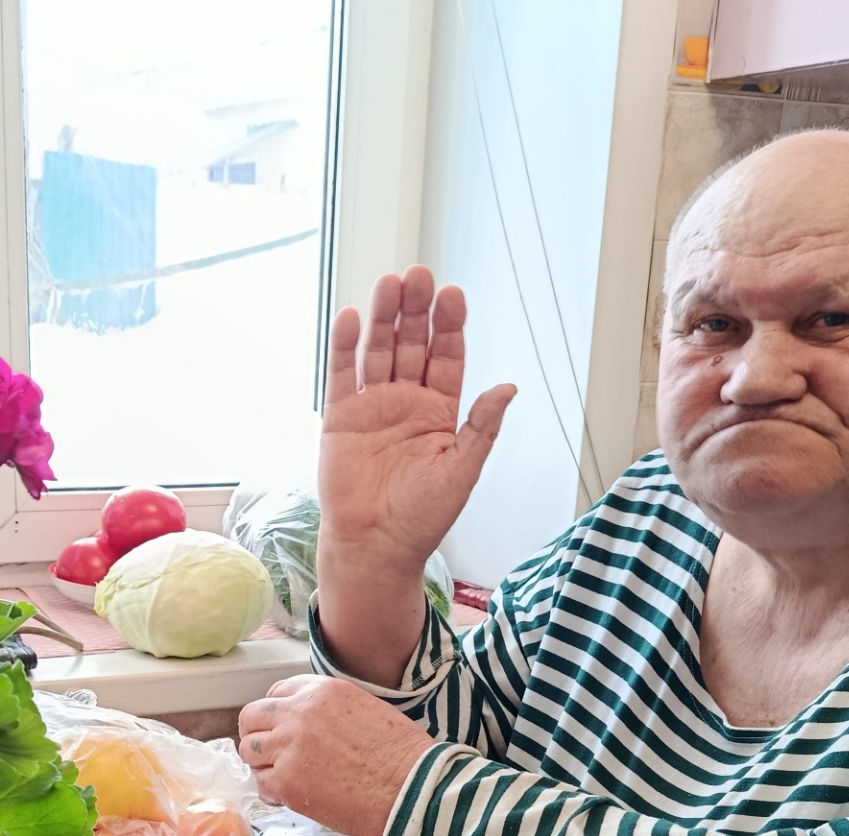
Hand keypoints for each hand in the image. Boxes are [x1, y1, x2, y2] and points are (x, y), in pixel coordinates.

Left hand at [237, 675, 436, 835]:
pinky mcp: (286, 782)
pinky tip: (291, 793)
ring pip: (249, 749)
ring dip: (261, 761)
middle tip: (271, 751)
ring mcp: (289, 748)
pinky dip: (271, 789)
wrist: (411, 788)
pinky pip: (261, 782)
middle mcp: (298, 713)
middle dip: (258, 733)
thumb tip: (311, 723)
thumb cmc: (400, 754)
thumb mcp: (365, 707)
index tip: (281, 727)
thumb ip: (328, 709)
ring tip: (281, 773)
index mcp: (320, 691)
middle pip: (252, 716)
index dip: (276, 712)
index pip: (277, 693)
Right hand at [319, 266, 516, 573]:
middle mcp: (407, 403)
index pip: (447, 358)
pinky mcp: (340, 417)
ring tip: (390, 283)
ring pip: (379, 351)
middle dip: (416, 310)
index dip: (450, 327)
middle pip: (412, 344)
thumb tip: (508, 387)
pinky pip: (343, 374)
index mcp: (440, 413)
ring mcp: (372, 407)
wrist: (375, 546)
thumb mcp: (463, 471)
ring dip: (384, 317)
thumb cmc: (422, 518)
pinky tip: (354, 317)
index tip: (453, 296)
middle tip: (419, 276)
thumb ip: (482, 426)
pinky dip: (346, 346)